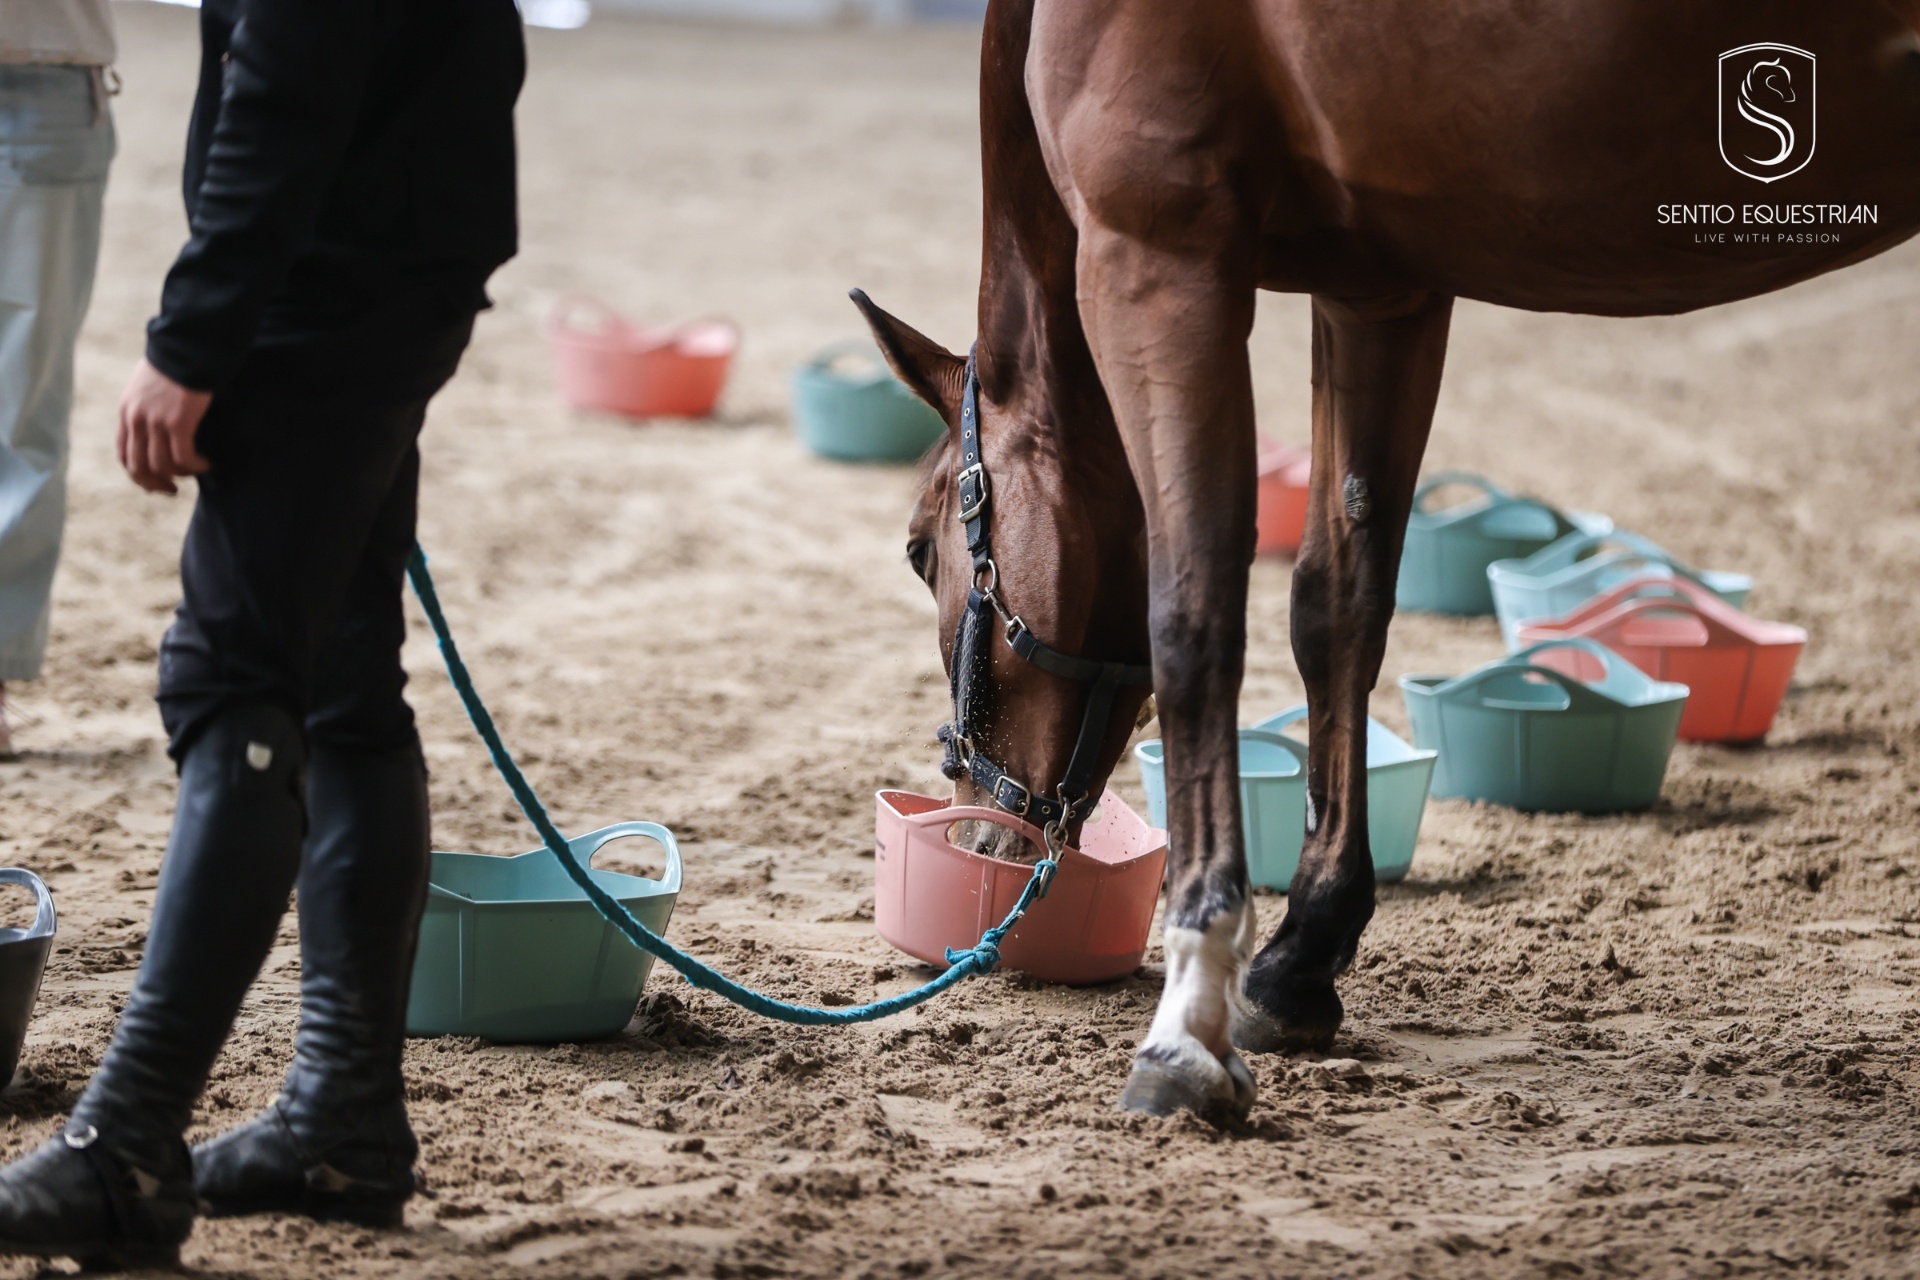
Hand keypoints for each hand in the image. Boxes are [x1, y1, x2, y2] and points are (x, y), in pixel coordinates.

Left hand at [118, 358, 212, 494]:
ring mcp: (155, 422)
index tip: (156, 480)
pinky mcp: (178, 423)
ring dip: (179, 475)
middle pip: (138, 466)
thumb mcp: (149, 384)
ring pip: (161, 466)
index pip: (124, 453)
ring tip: (196, 470)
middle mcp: (136, 419)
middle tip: (172, 490)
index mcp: (127, 411)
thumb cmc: (176, 361)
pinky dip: (194, 466)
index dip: (138, 474)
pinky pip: (182, 457)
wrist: (188, 347)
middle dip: (154, 483)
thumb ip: (148, 404)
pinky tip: (206, 463)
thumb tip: (160, 421)